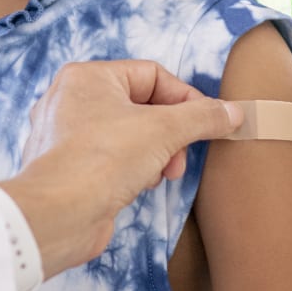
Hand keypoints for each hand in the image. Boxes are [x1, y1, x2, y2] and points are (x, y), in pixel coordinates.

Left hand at [0, 60, 243, 279]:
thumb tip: (233, 112)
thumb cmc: (102, 160)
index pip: (152, 75)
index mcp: (88, 77)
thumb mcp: (164, 131)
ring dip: (154, 153)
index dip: (185, 98)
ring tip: (159, 175)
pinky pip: (112, 158)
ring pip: (128, 134)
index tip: (207, 123)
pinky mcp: (68, 167)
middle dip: (170, 134)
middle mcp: (71, 99)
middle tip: (178, 158)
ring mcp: (66, 135)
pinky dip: (132, 168)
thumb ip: (202, 117)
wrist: (58, 216)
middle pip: (141, 105)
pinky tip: (138, 186)